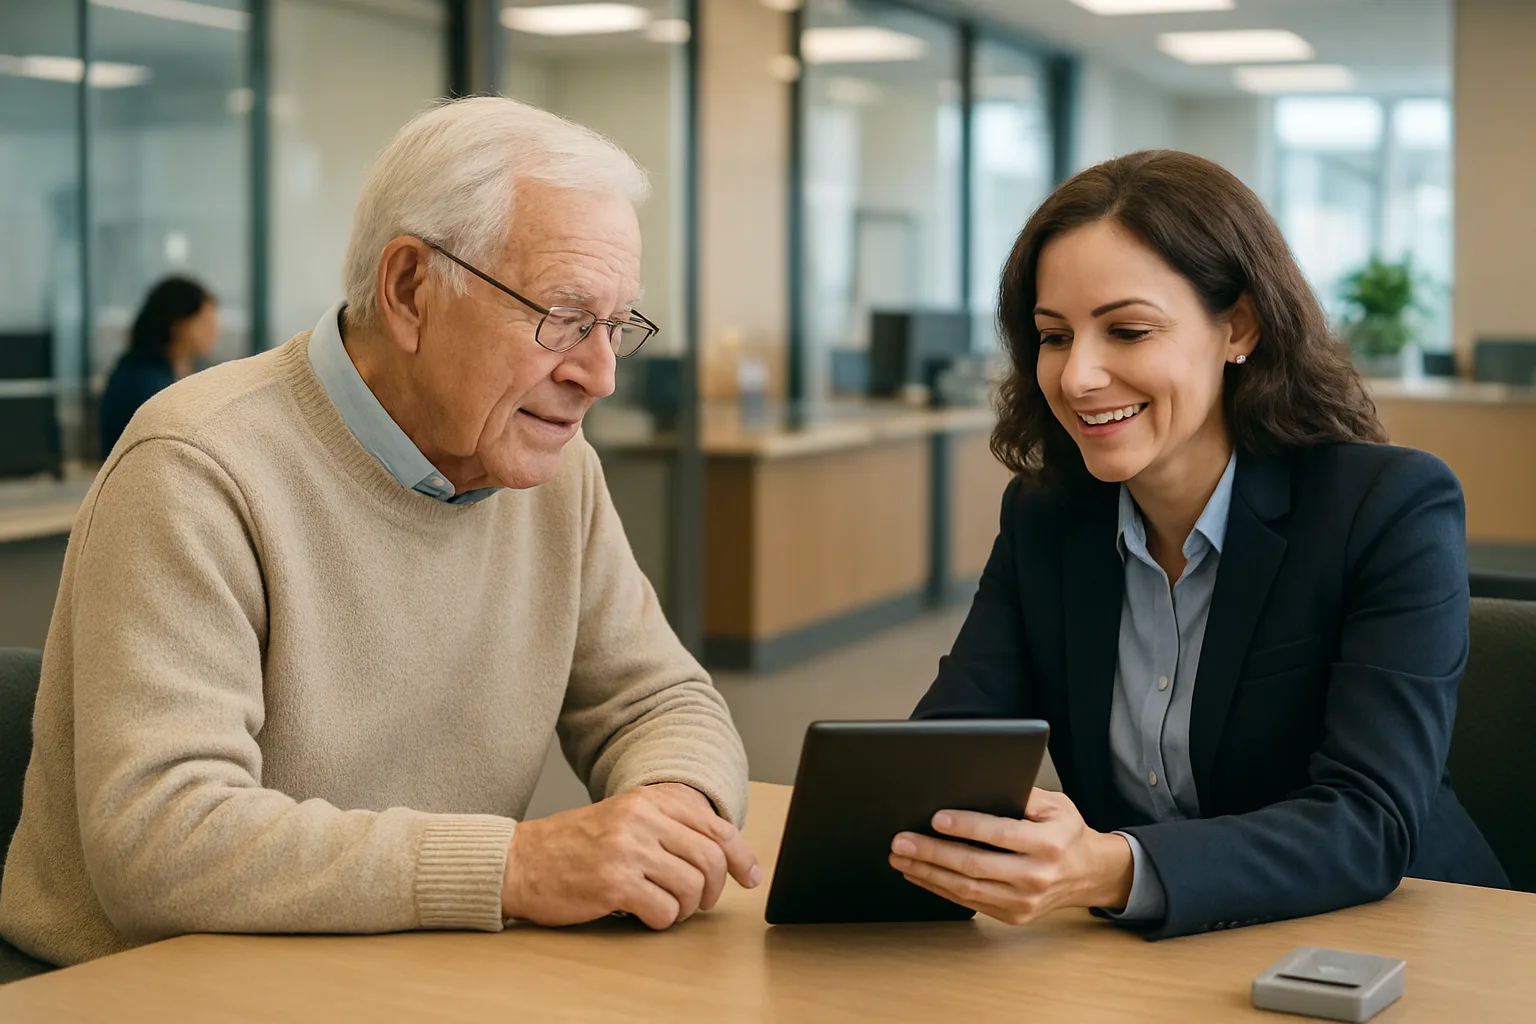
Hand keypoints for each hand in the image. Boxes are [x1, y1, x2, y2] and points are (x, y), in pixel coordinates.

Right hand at [501, 782, 758, 930]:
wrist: (520, 861)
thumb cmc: (573, 845)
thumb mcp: (624, 818)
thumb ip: (667, 826)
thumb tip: (722, 854)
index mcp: (648, 799)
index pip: (716, 826)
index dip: (741, 856)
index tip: (749, 876)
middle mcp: (641, 819)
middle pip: (711, 858)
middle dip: (713, 888)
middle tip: (701, 902)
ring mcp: (628, 850)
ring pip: (691, 887)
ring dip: (685, 908)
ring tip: (665, 908)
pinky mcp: (614, 883)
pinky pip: (664, 911)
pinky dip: (662, 920)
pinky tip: (645, 915)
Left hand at [887, 788, 1133, 925]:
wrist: (1090, 874)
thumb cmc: (1067, 834)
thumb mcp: (1055, 805)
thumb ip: (1021, 793)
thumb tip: (980, 784)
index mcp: (1048, 845)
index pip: (1000, 834)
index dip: (966, 827)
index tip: (935, 818)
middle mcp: (1035, 877)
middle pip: (974, 865)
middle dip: (932, 853)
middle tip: (902, 841)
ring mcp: (1023, 902)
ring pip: (966, 889)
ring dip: (927, 873)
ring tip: (901, 858)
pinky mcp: (1012, 915)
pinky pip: (968, 902)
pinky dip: (939, 888)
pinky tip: (919, 874)